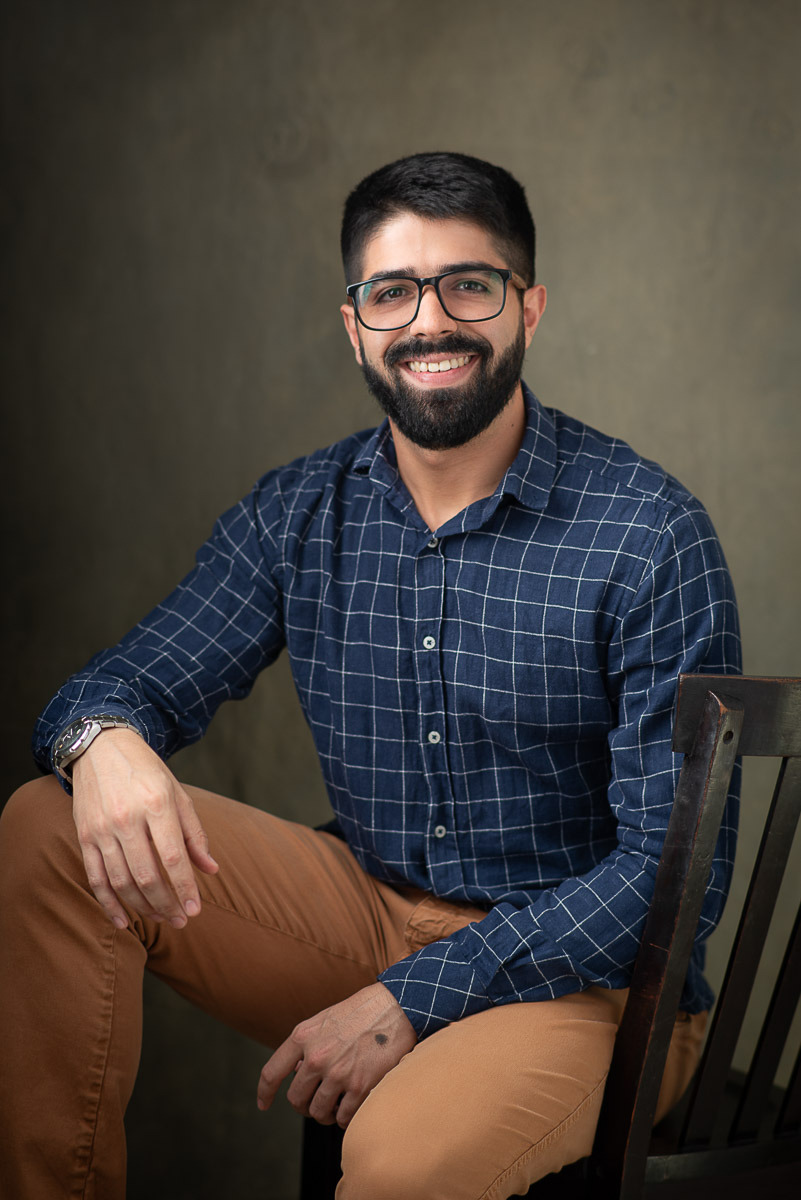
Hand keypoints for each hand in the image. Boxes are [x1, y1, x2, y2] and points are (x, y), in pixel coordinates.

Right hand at [71, 728, 217, 929]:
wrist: (101, 747)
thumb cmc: (146, 771)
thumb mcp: (178, 793)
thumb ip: (194, 834)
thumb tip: (211, 869)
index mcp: (156, 804)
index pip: (172, 857)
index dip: (185, 888)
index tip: (196, 910)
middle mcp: (127, 818)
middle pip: (146, 875)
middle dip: (166, 904)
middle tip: (180, 920)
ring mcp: (102, 828)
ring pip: (121, 881)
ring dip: (142, 907)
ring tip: (160, 917)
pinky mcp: (84, 835)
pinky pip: (95, 878)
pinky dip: (108, 904)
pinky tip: (123, 921)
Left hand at [257, 983, 416, 1127]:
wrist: (395, 1008)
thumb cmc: (360, 1013)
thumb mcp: (324, 1020)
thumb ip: (307, 1046)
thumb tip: (299, 1076)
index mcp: (303, 1036)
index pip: (271, 1072)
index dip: (265, 1093)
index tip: (263, 1104)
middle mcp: (316, 1057)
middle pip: (295, 1100)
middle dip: (304, 1105)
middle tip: (316, 1102)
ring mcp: (338, 1074)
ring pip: (318, 1112)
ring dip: (325, 1114)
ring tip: (336, 1104)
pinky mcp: (360, 1087)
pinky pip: (342, 1118)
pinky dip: (345, 1117)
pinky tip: (352, 1105)